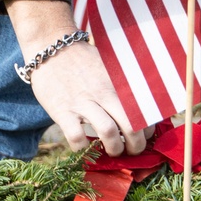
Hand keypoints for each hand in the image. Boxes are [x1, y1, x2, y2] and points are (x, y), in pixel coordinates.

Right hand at [30, 38, 146, 155]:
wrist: (52, 48)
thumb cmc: (84, 60)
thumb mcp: (110, 66)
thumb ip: (124, 83)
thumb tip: (143, 103)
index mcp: (118, 84)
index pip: (143, 111)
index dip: (148, 129)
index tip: (145, 135)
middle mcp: (104, 93)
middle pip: (131, 126)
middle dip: (136, 145)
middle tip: (133, 151)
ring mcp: (83, 103)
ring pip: (108, 133)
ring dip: (114, 149)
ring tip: (113, 151)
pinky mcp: (62, 111)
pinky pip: (76, 137)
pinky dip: (83, 149)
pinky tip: (85, 147)